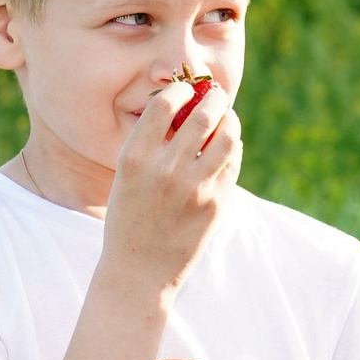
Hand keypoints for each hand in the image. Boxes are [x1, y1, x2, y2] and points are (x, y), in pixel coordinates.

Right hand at [99, 77, 241, 297]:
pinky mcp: (216, 203)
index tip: (187, 89)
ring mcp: (194, 187)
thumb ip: (151, 145)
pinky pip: (233, 163)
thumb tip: (185, 109)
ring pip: (227, 137)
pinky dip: (233, 148)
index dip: (180, 90)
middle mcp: (165, 169)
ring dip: (230, 121)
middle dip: (215, 98)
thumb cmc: (130, 217)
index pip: (164, 104)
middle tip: (217, 95)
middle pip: (203, 115)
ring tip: (227, 118)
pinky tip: (227, 147)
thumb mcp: (127, 176)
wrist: (139, 269)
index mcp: (135, 158)